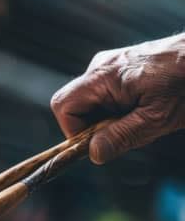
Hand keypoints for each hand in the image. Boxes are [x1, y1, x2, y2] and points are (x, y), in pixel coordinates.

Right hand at [50, 34, 184, 163]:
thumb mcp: (156, 119)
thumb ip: (121, 136)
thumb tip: (93, 154)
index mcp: (103, 75)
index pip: (63, 106)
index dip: (74, 132)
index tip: (98, 145)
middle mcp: (101, 67)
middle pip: (76, 107)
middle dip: (94, 129)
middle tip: (127, 133)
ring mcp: (110, 66)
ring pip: (92, 105)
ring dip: (110, 122)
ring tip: (142, 120)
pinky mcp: (121, 70)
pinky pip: (106, 98)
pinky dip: (119, 111)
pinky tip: (144, 110)